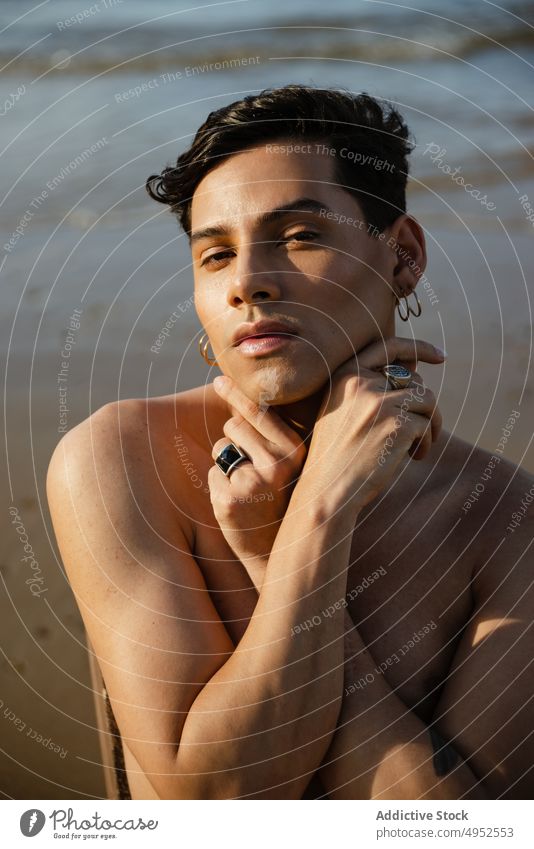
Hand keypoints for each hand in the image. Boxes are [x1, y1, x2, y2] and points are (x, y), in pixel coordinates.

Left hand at [208, 376, 306, 590]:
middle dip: (235, 440)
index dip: (235, 394)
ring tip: (248, 487)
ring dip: (226, 463)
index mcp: (295, 451)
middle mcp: (277, 464)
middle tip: (253, 469)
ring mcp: (253, 483)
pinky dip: (219, 486)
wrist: (276, 551)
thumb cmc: (280, 499)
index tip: (220, 380)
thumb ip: (270, 432)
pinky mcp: (230, 500)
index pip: (257, 412)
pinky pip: (212, 474)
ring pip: (221, 448)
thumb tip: (239, 389)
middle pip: (234, 426)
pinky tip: (238, 504)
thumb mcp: (287, 464)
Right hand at [301, 336, 444, 510]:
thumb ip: (375, 386)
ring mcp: (379, 402)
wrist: (326, 490)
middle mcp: (361, 382)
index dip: (419, 347)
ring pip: (427, 400)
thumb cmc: (337, 454)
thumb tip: (415, 364)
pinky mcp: (397, 424)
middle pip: (414, 380)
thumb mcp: (345, 411)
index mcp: (344, 375)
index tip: (440, 355)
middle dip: (422, 407)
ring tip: (417, 447)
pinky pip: (427, 424)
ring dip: (429, 425)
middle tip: (417, 434)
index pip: (388, 345)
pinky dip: (426, 442)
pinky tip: (414, 458)